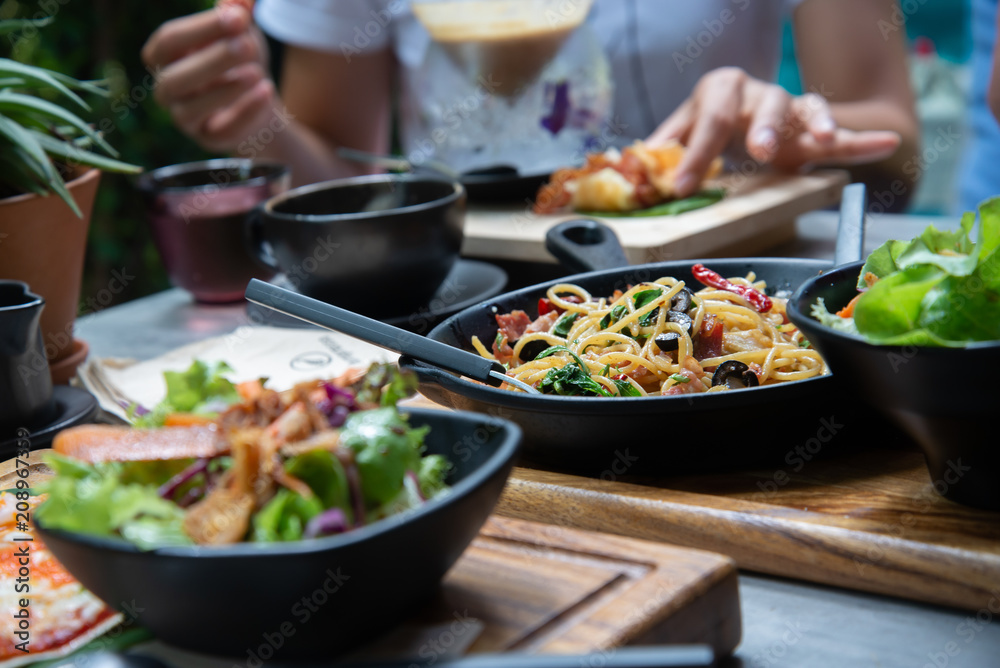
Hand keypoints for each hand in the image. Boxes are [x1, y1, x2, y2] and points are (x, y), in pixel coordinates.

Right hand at [141, 4, 276, 152]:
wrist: (260, 98)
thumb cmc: (240, 59)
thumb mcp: (241, 32)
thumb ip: (237, 14)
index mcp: (165, 56)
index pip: (169, 40)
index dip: (201, 28)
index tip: (238, 17)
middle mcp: (167, 89)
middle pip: (174, 78)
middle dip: (213, 61)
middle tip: (247, 45)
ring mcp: (185, 118)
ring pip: (190, 109)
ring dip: (225, 90)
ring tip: (257, 72)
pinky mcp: (210, 139)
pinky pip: (222, 130)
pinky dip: (245, 111)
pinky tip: (266, 92)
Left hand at [647, 67, 901, 197]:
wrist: (738, 112)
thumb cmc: (707, 124)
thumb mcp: (678, 133)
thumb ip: (661, 149)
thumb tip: (633, 170)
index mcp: (720, 90)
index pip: (707, 121)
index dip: (695, 155)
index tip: (682, 186)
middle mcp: (758, 94)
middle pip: (764, 104)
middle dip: (762, 126)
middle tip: (759, 149)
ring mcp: (790, 109)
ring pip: (806, 108)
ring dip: (812, 123)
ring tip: (817, 140)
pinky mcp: (813, 130)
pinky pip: (841, 133)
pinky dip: (863, 139)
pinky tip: (887, 141)